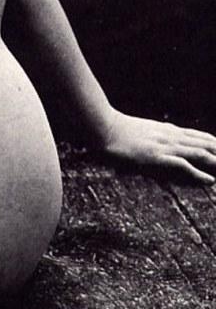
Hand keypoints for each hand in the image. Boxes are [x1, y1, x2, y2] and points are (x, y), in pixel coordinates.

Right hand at [100, 110, 215, 184]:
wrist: (104, 127)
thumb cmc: (117, 129)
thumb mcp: (140, 130)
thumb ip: (153, 135)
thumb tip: (160, 140)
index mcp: (167, 130)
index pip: (200, 136)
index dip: (215, 144)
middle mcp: (170, 136)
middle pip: (205, 143)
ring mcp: (165, 145)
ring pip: (199, 153)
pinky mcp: (157, 156)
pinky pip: (183, 165)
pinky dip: (199, 173)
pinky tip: (210, 181)